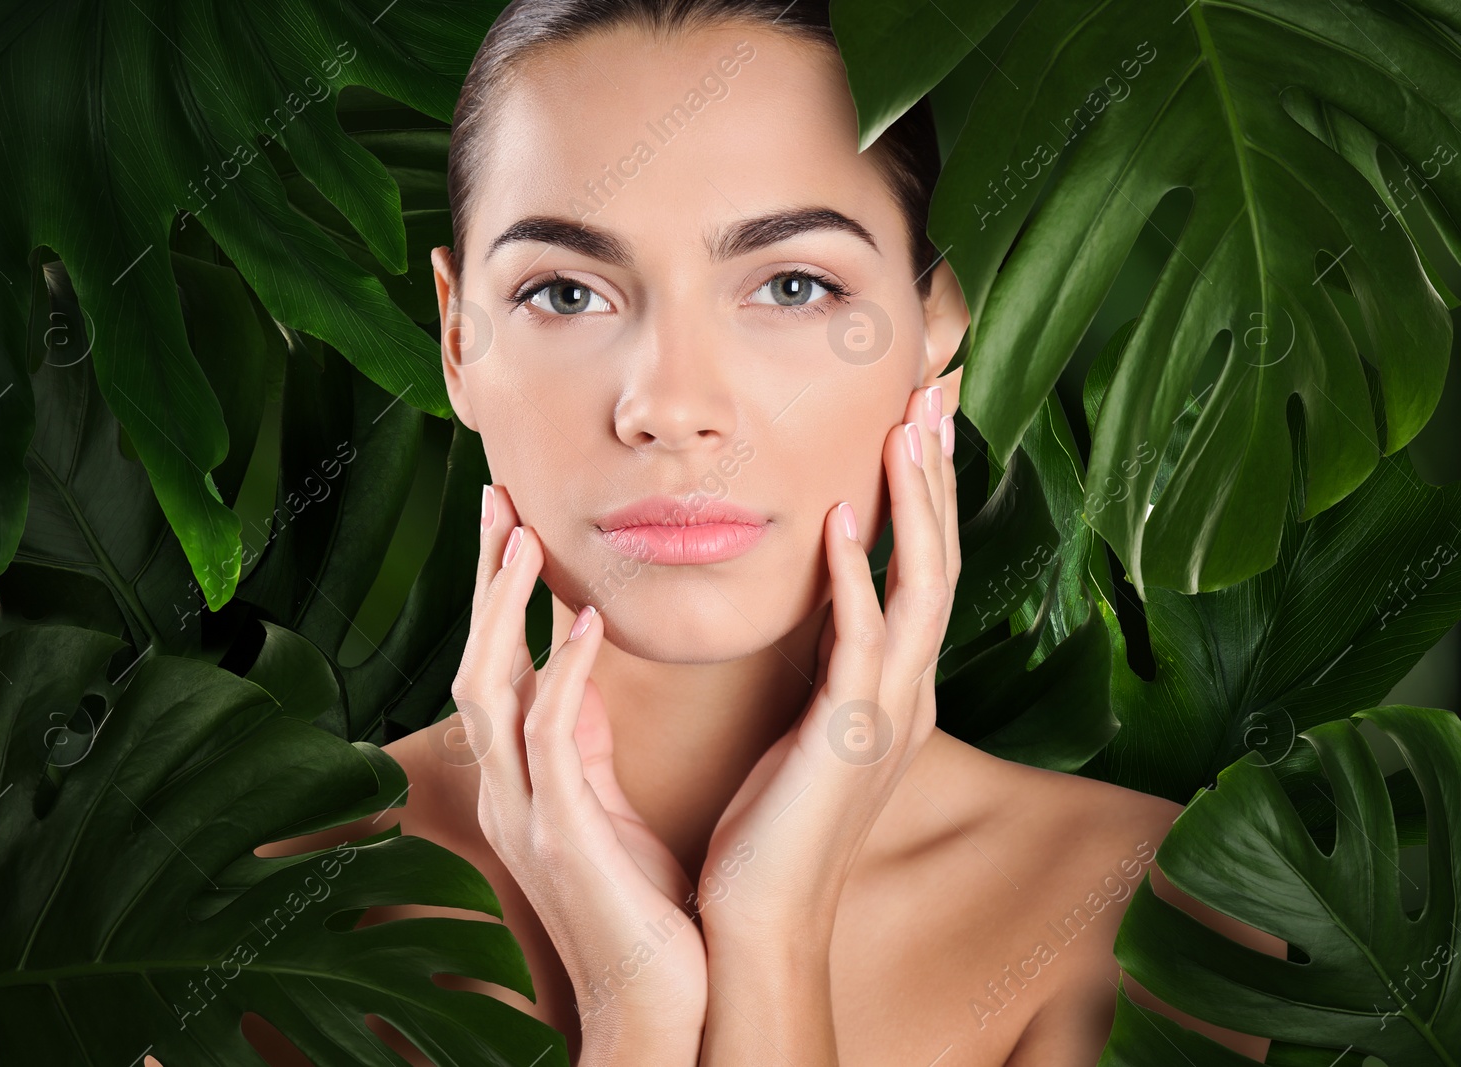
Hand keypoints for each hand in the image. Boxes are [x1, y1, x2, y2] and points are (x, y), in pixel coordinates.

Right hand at [453, 484, 705, 1061]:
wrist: (655, 1002)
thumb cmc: (641, 904)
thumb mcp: (605, 807)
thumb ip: (584, 741)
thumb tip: (574, 665)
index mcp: (523, 777)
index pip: (496, 662)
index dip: (499, 590)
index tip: (515, 519)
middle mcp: (508, 787)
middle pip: (473, 658)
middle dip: (484, 577)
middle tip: (498, 494)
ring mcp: (525, 812)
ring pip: (488, 688)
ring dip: (503, 609)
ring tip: (526, 535)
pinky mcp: (560, 835)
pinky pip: (550, 738)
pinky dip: (561, 672)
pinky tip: (584, 621)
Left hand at [699, 380, 961, 943]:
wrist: (761, 920)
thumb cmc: (770, 827)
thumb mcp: (805, 727)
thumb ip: (823, 663)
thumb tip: (818, 601)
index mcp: (894, 686)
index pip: (920, 567)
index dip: (924, 491)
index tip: (916, 420)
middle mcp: (907, 691)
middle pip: (939, 558)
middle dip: (936, 473)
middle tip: (935, 391)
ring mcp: (887, 714)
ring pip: (922, 588)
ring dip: (915, 505)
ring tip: (908, 428)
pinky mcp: (851, 738)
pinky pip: (861, 643)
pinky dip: (854, 580)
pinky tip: (838, 524)